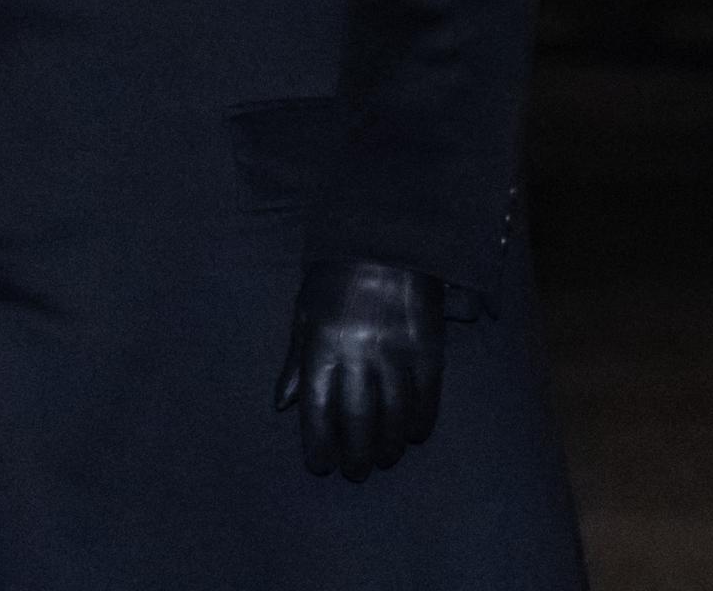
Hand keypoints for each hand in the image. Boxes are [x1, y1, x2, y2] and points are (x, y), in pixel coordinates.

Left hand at [275, 259, 443, 480]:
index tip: (319, 465)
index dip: (318, 444)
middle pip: (359, 420)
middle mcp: (360, 353)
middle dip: (355, 455)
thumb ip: (296, 363)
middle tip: (354, 472)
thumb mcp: (304, 314)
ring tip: (381, 460)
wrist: (386, 239)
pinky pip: (426, 399)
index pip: (318, 408)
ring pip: (394, 416)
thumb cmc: (335, 277)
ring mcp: (397, 353)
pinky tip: (411, 436)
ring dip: (387, 446)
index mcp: (323, 344)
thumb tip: (282, 404)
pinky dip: (419, 423)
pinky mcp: (429, 349)